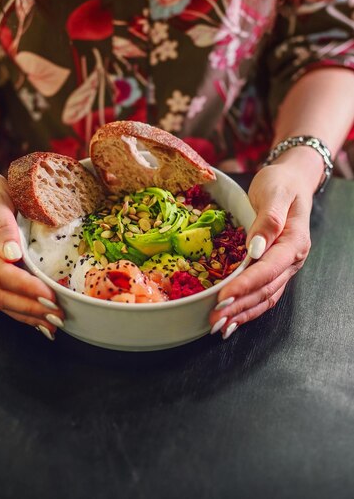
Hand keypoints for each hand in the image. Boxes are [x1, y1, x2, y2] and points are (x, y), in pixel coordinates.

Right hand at [0, 167, 63, 339]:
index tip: (50, 296)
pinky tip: (38, 318)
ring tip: (53, 323)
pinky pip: (0, 295)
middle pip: (0, 295)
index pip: (0, 274)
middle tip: (58, 316)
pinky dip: (20, 310)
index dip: (26, 288)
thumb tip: (12, 253)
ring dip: (27, 315)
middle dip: (30, 309)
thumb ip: (2, 224)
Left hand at [209, 160, 314, 338]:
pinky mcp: (275, 269)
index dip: (245, 285)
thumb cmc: (281, 184)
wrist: (292, 181)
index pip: (268, 270)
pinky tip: (232, 320)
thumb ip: (268, 221)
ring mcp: (285, 267)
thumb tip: (256, 248)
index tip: (223, 296)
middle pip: (265, 290)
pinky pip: (264, 295)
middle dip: (239, 306)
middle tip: (214, 319)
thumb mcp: (274, 193)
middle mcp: (292, 260)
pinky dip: (248, 309)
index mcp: (294, 242)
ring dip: (242, 314)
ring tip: (219, 327)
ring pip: (265, 298)